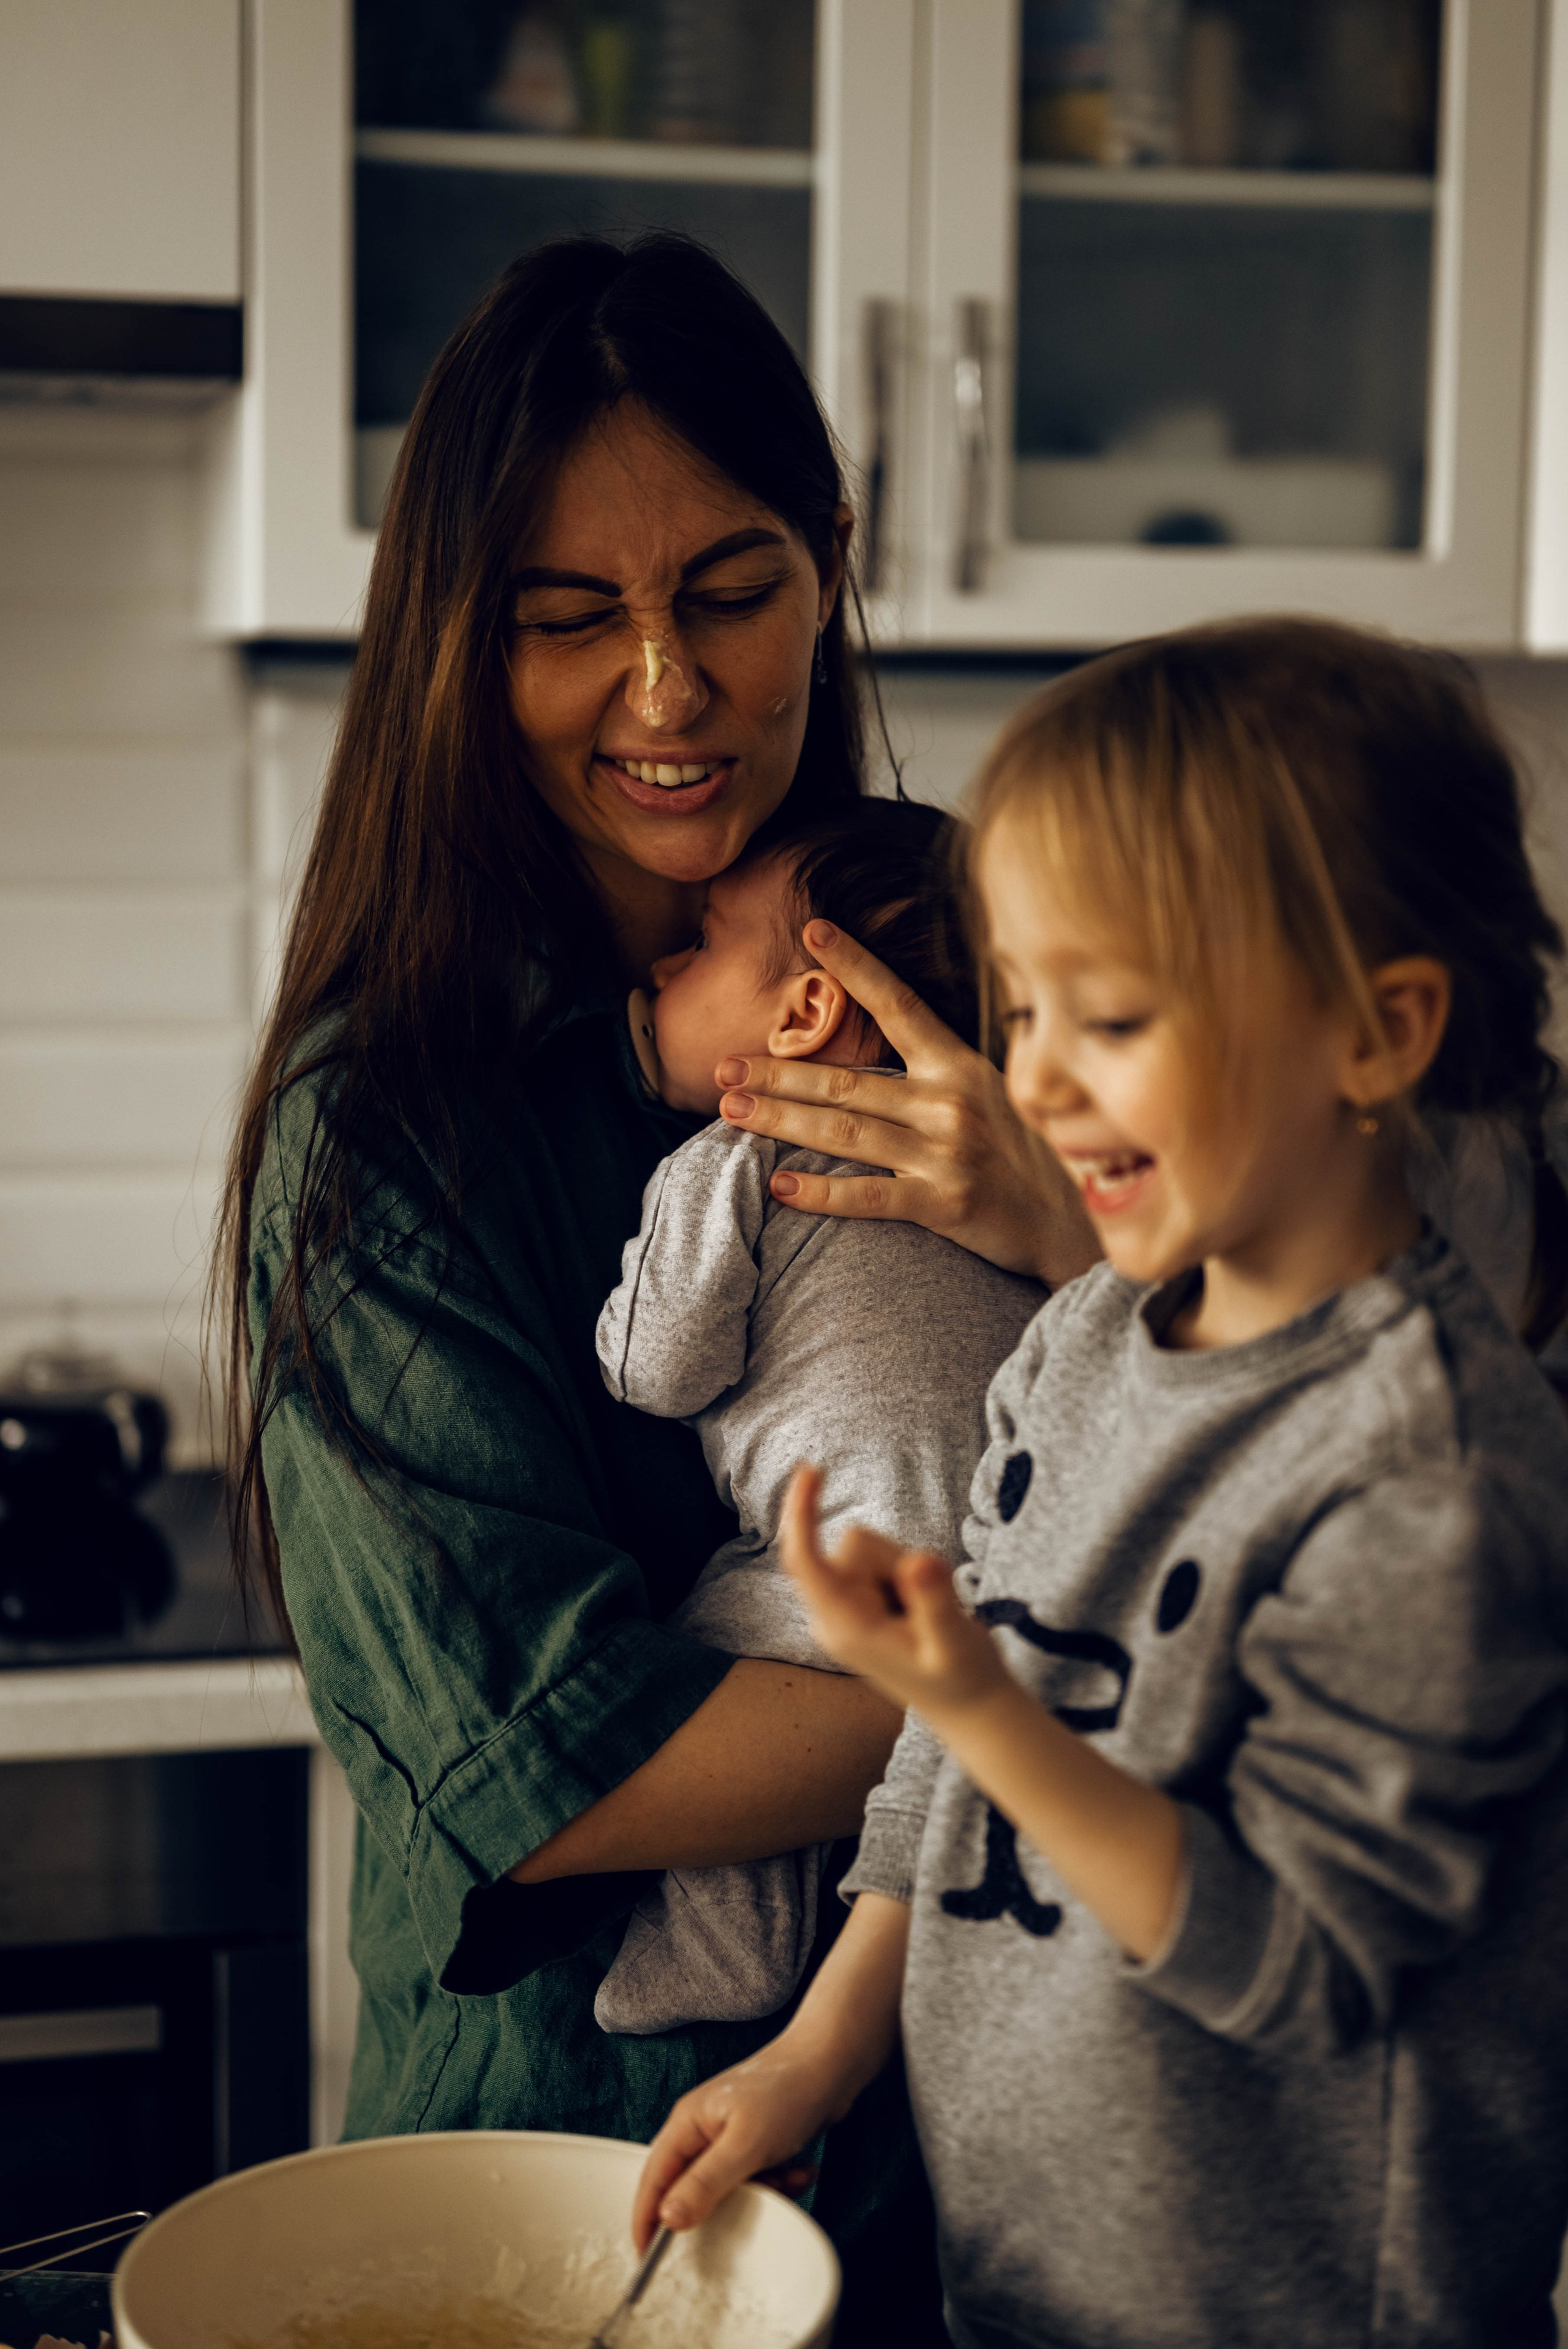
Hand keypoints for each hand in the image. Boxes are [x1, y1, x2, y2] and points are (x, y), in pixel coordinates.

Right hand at [632, 2040, 844, 2249]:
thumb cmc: (787, 2090)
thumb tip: (668, 2218)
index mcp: (687, 2122)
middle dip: (722, 2205)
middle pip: (690, 2186)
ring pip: (728, 2188)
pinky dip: (777, 2182)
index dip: (646, 2218)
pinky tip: (799, 2169)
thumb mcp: (744, 2145)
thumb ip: (704, 2183)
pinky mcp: (754, 2141)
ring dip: (761, 2192)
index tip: (646, 2258)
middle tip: (750, 2205)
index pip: (654, 2177)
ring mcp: (728, 2134)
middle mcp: (702, 2128)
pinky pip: (754, 2179)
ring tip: (786, 2177)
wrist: (832, 2063)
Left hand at [712, 920, 1099, 1287]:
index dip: (855, 965)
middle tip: (721, 1067)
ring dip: (780, 1121)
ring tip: (729, 1111)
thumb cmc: (1028, 1157)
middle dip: (777, 1072)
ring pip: (845, 1131)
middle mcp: (950, 1101)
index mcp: (961, 1065)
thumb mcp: (996, 1093)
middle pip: (846, 1081)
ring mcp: (946, 1152)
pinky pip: (871, 1196)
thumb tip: (898, 1034)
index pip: (900, 1003)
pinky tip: (780, 1187)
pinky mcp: (945, 1204)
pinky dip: (822, 1193)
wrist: (1073, 1225)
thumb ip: (945, 1068)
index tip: (812, 931)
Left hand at [781, 1465, 1006, 1719]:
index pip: (807, 1562)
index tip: (809, 1469)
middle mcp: (833, 1617)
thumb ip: (936, 1601)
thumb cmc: (964, 1678)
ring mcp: (842, 1609)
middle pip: (852, 1546)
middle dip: (894, 1559)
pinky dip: (903, 1574)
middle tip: (929, 1608)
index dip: (803, 1513)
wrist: (968, 1706)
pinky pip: (878, 1559)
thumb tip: (917, 1561)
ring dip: (902, 1568)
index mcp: (846, 1628)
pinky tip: (917, 1611)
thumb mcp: (957, 1642)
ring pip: (867, 1547)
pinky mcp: (856, 1601)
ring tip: (924, 1614)